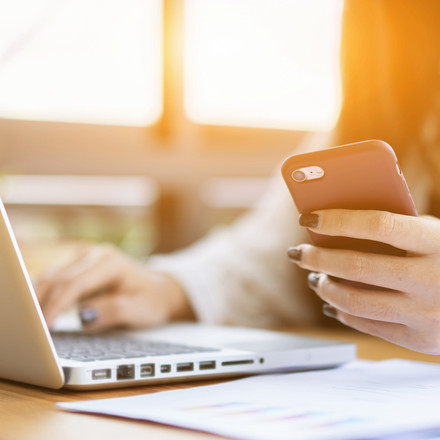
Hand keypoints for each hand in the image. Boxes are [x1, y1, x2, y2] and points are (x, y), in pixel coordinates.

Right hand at [34, 244, 193, 330]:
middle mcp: (95, 254)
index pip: (75, 284)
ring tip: (30, 321)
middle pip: (58, 277)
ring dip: (38, 297)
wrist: (160, 290)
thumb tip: (83, 316)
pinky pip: (56, 278)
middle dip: (40, 302)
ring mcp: (85, 257)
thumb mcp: (140, 310)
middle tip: (30, 328)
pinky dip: (44, 293)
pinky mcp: (79, 265)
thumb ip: (113, 312)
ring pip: (52, 275)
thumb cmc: (152, 300)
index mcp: (110, 262)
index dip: (56, 306)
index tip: (44, 327)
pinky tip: (37, 310)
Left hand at [288, 209, 439, 353]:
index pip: (378, 224)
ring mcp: (427, 314)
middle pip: (357, 266)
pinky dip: (342, 312)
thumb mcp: (433, 234)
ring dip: (324, 287)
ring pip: (355, 301)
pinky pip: (367, 325)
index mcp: (438, 241)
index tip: (308, 218)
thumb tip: (334, 226)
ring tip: (314, 276)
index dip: (337, 220)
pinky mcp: (421, 339)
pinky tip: (330, 302)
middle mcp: (433, 279)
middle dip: (317, 257)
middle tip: (298, 252)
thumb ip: (394, 228)